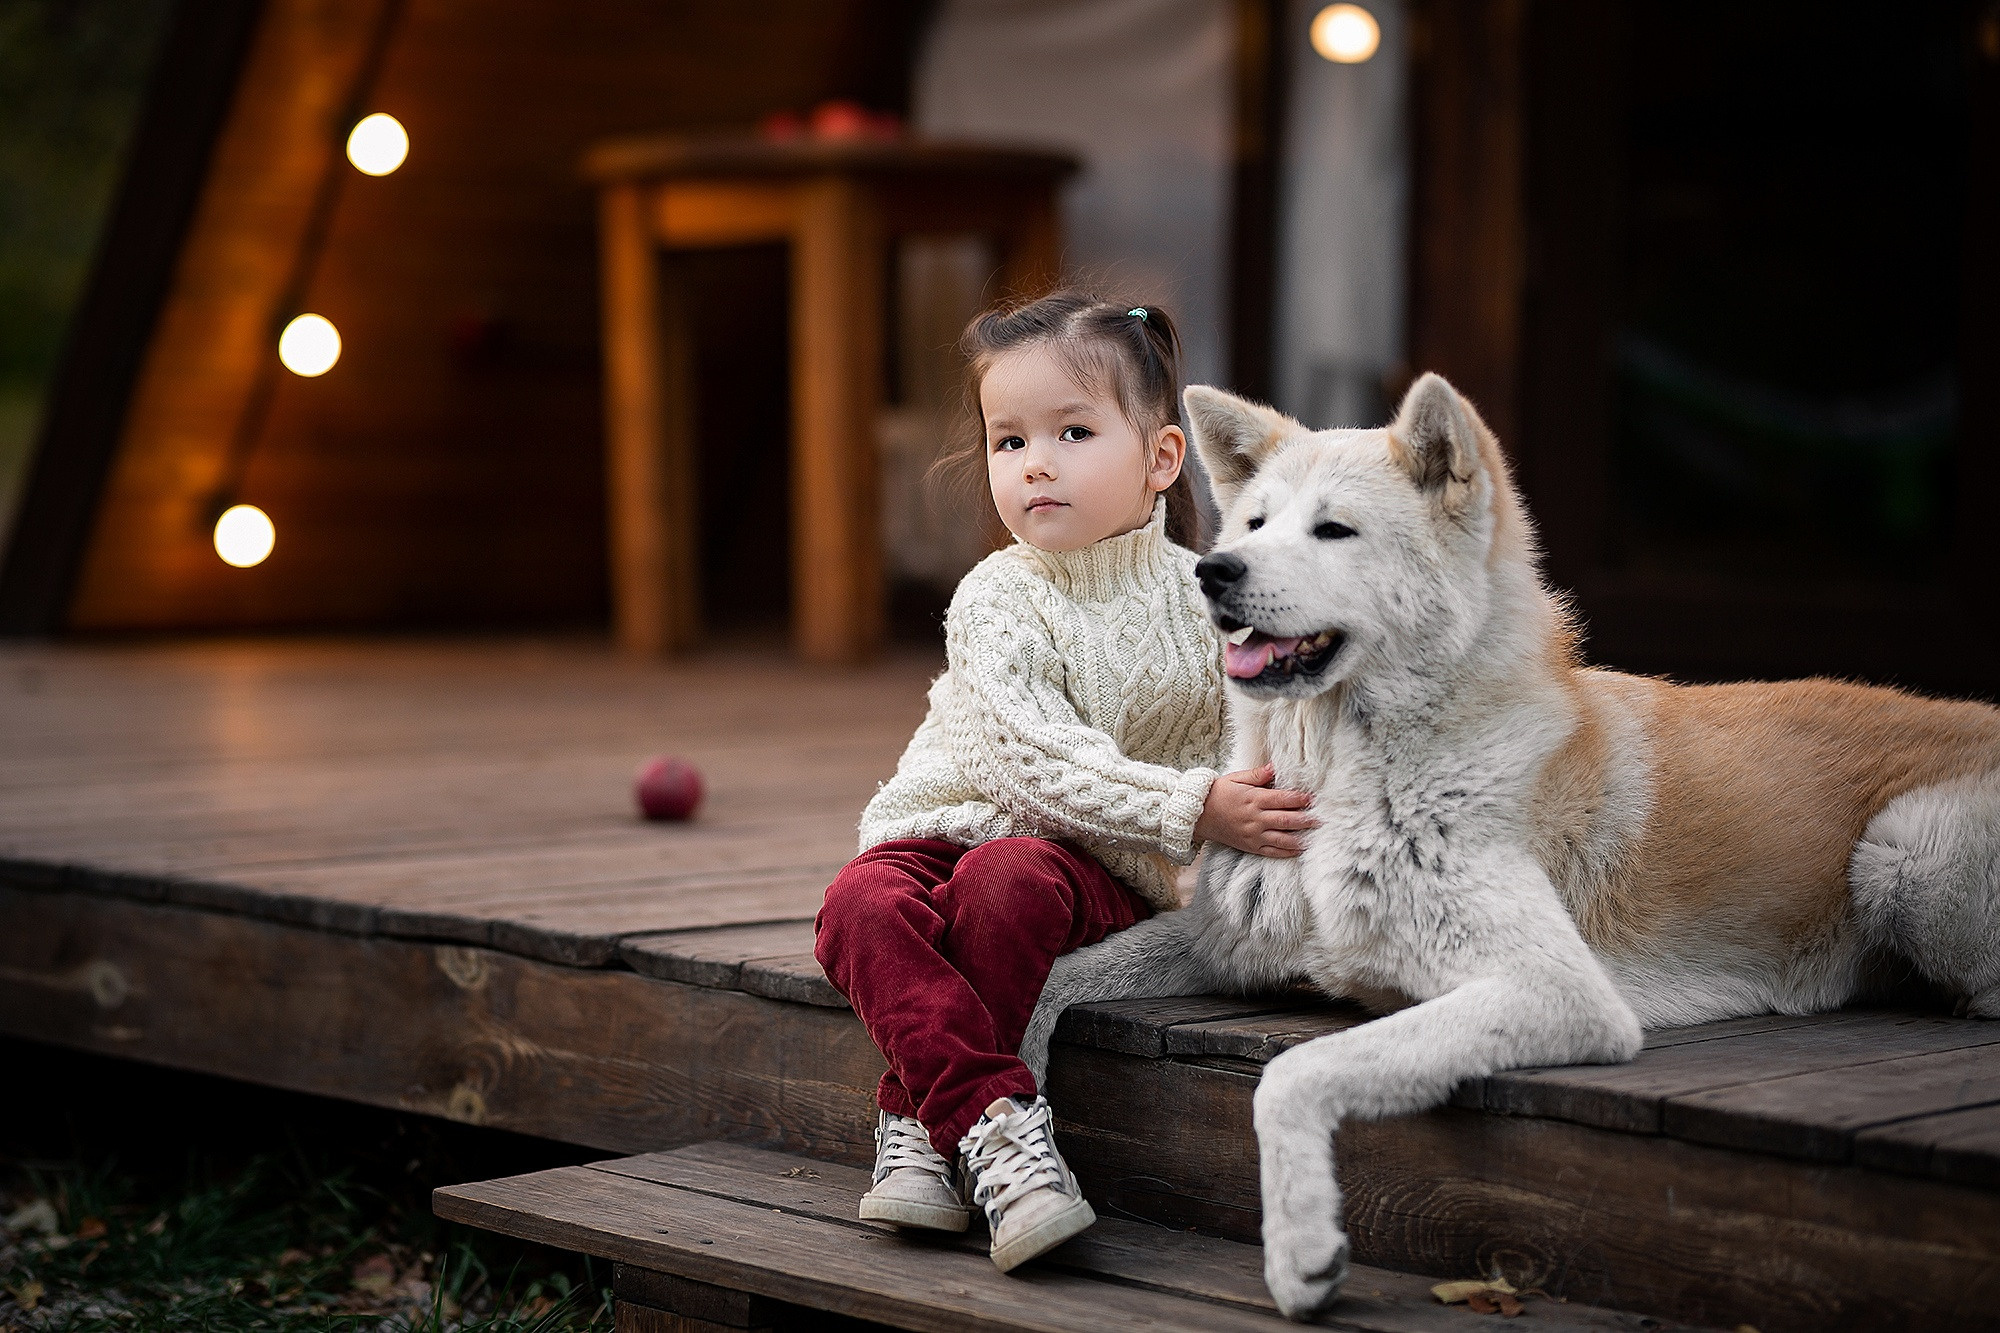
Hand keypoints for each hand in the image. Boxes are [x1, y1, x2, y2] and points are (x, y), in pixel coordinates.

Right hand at [1194, 765, 1315, 857]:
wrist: (1198, 816)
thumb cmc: (1219, 794)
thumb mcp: (1236, 778)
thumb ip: (1258, 774)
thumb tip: (1276, 767)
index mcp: (1253, 799)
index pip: (1283, 799)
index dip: (1300, 798)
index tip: (1314, 798)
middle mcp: (1255, 819)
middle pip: (1286, 820)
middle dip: (1306, 819)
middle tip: (1323, 819)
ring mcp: (1253, 835)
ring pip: (1282, 839)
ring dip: (1301, 838)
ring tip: (1316, 836)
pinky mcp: (1251, 846)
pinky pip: (1272, 852)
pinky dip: (1287, 852)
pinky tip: (1300, 849)